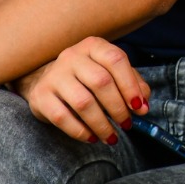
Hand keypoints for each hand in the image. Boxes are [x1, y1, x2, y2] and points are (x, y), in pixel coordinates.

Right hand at [15, 37, 150, 144]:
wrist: (46, 80)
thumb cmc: (87, 77)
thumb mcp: (111, 73)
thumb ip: (132, 84)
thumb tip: (144, 106)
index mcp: (93, 46)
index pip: (116, 59)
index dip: (130, 85)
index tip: (139, 107)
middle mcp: (72, 56)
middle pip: (101, 82)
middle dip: (118, 107)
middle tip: (127, 124)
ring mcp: (54, 75)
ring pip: (83, 102)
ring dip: (101, 124)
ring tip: (111, 136)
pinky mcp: (40, 96)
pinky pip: (62, 117)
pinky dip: (80, 131)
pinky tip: (91, 137)